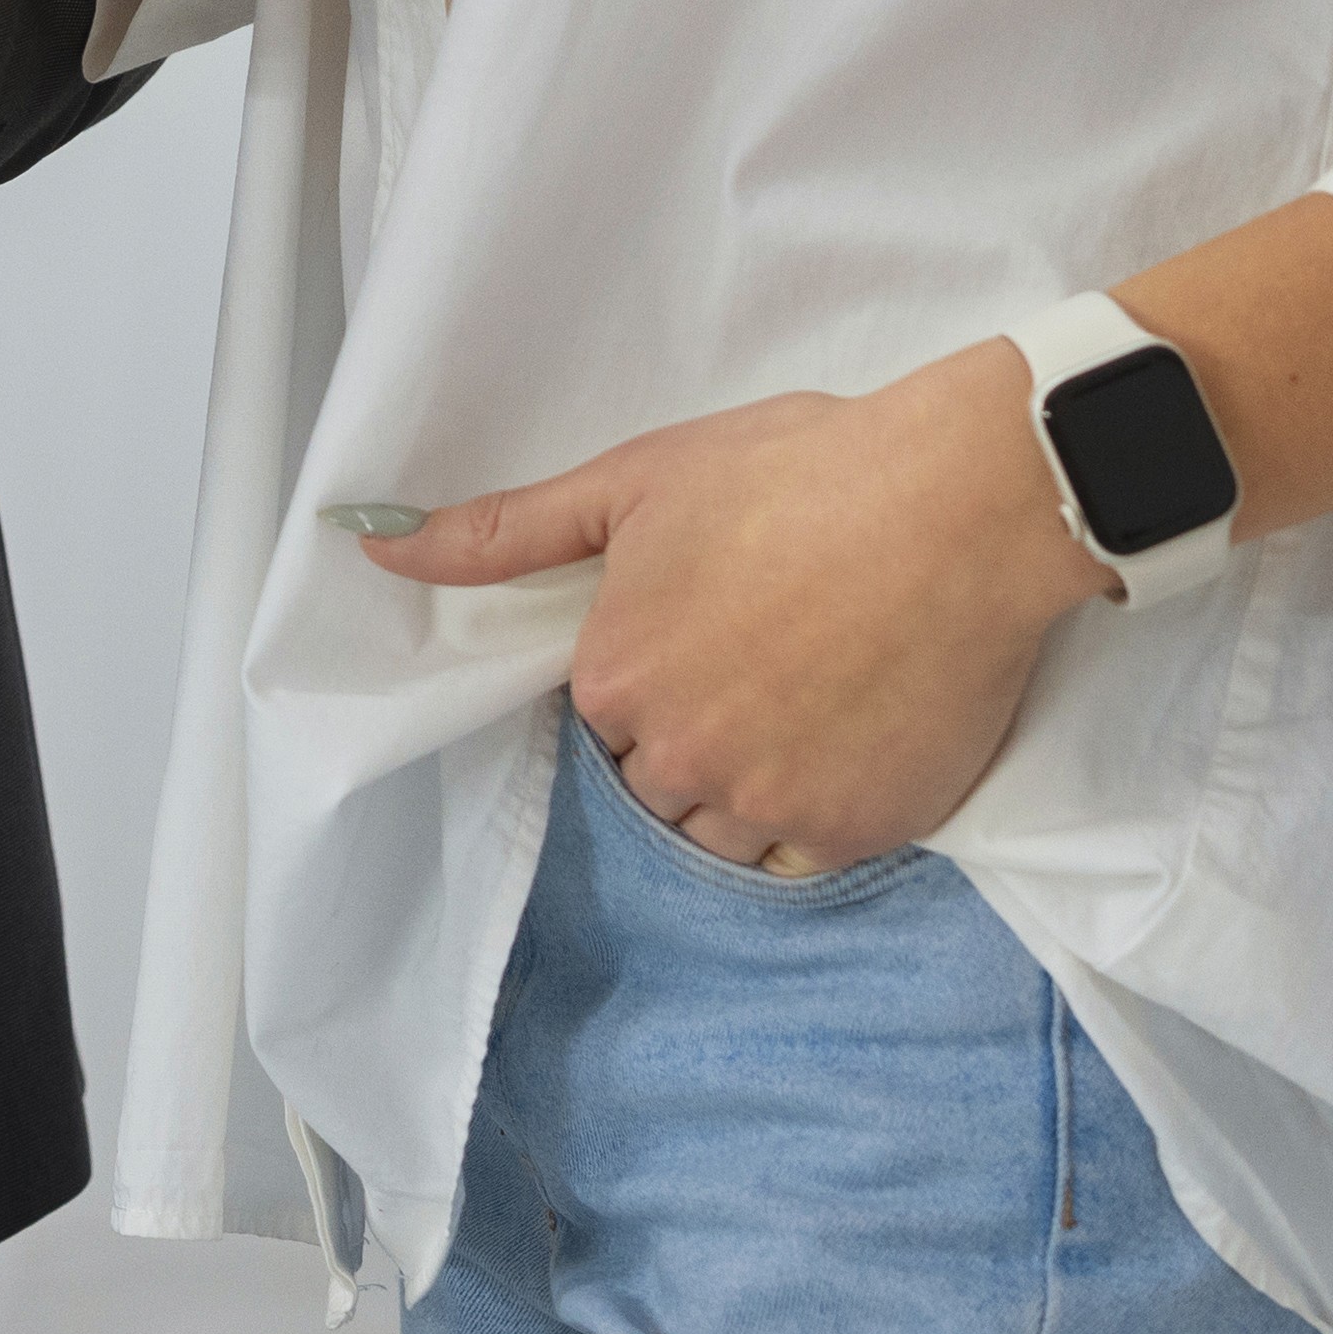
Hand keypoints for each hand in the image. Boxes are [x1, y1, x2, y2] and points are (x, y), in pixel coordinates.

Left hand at [358, 352, 1109, 871]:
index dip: (654, 675)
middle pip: (656, 782)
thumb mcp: (637, 481)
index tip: (710, 630)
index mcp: (613, 678)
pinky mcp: (854, 830)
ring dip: (745, 786)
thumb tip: (373, 549)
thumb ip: (505, 532)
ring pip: (720, 832)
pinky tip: (845, 743)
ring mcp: (767, 803)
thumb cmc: (799, 474)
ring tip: (805, 703)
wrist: (959, 505)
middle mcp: (678, 756)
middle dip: (693, 736)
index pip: (604, 717)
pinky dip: (813, 816)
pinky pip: (801, 859)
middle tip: (765, 661)